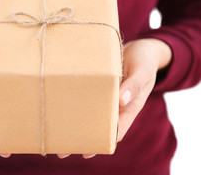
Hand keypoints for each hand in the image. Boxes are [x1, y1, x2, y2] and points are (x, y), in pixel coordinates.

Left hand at [58, 38, 171, 158]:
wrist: (142, 47)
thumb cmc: (145, 61)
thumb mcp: (143, 71)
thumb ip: (134, 85)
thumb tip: (121, 100)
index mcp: (129, 107)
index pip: (116, 130)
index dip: (102, 143)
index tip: (87, 153)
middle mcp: (116, 105)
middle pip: (98, 125)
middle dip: (82, 137)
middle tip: (62, 149)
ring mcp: (106, 95)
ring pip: (89, 112)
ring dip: (75, 121)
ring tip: (54, 132)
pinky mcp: (98, 84)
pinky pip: (86, 95)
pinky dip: (75, 102)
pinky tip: (59, 104)